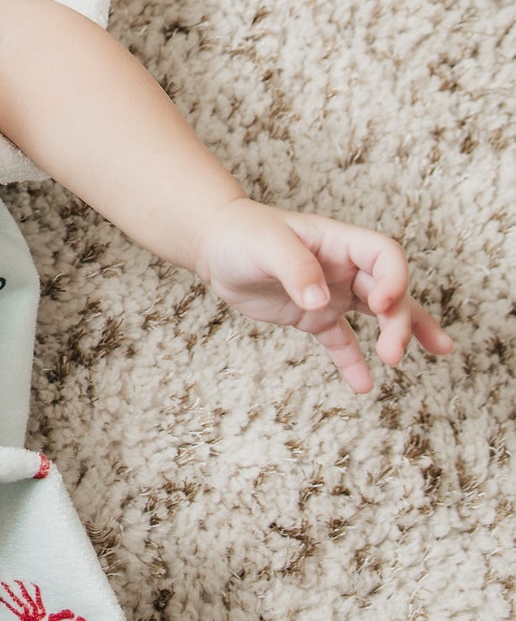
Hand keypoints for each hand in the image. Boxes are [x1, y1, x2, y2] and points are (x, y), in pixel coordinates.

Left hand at [189, 195, 453, 394]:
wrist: (214, 246)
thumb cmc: (240, 234)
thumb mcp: (265, 245)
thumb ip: (295, 268)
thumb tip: (320, 301)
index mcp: (338, 241)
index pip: (384, 256)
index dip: (393, 280)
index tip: (381, 304)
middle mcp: (343, 267)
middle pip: (388, 291)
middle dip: (399, 321)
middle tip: (393, 353)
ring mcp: (331, 292)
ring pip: (378, 315)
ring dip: (398, 336)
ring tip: (407, 360)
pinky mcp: (314, 316)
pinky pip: (342, 341)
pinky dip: (353, 362)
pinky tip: (363, 385)